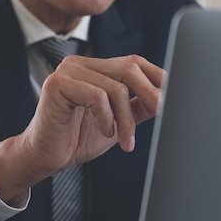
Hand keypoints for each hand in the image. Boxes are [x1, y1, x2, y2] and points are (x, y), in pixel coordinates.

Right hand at [0, 54, 163, 202]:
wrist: (44, 157)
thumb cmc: (77, 139)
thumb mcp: (118, 123)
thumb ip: (138, 108)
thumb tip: (167, 99)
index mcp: (95, 68)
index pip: (134, 62)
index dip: (157, 77)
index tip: (175, 96)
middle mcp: (81, 64)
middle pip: (129, 68)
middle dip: (150, 93)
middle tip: (163, 113)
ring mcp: (68, 71)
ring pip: (115, 87)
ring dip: (127, 119)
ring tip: (126, 141)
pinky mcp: (57, 85)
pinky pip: (97, 96)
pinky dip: (107, 118)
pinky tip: (106, 132)